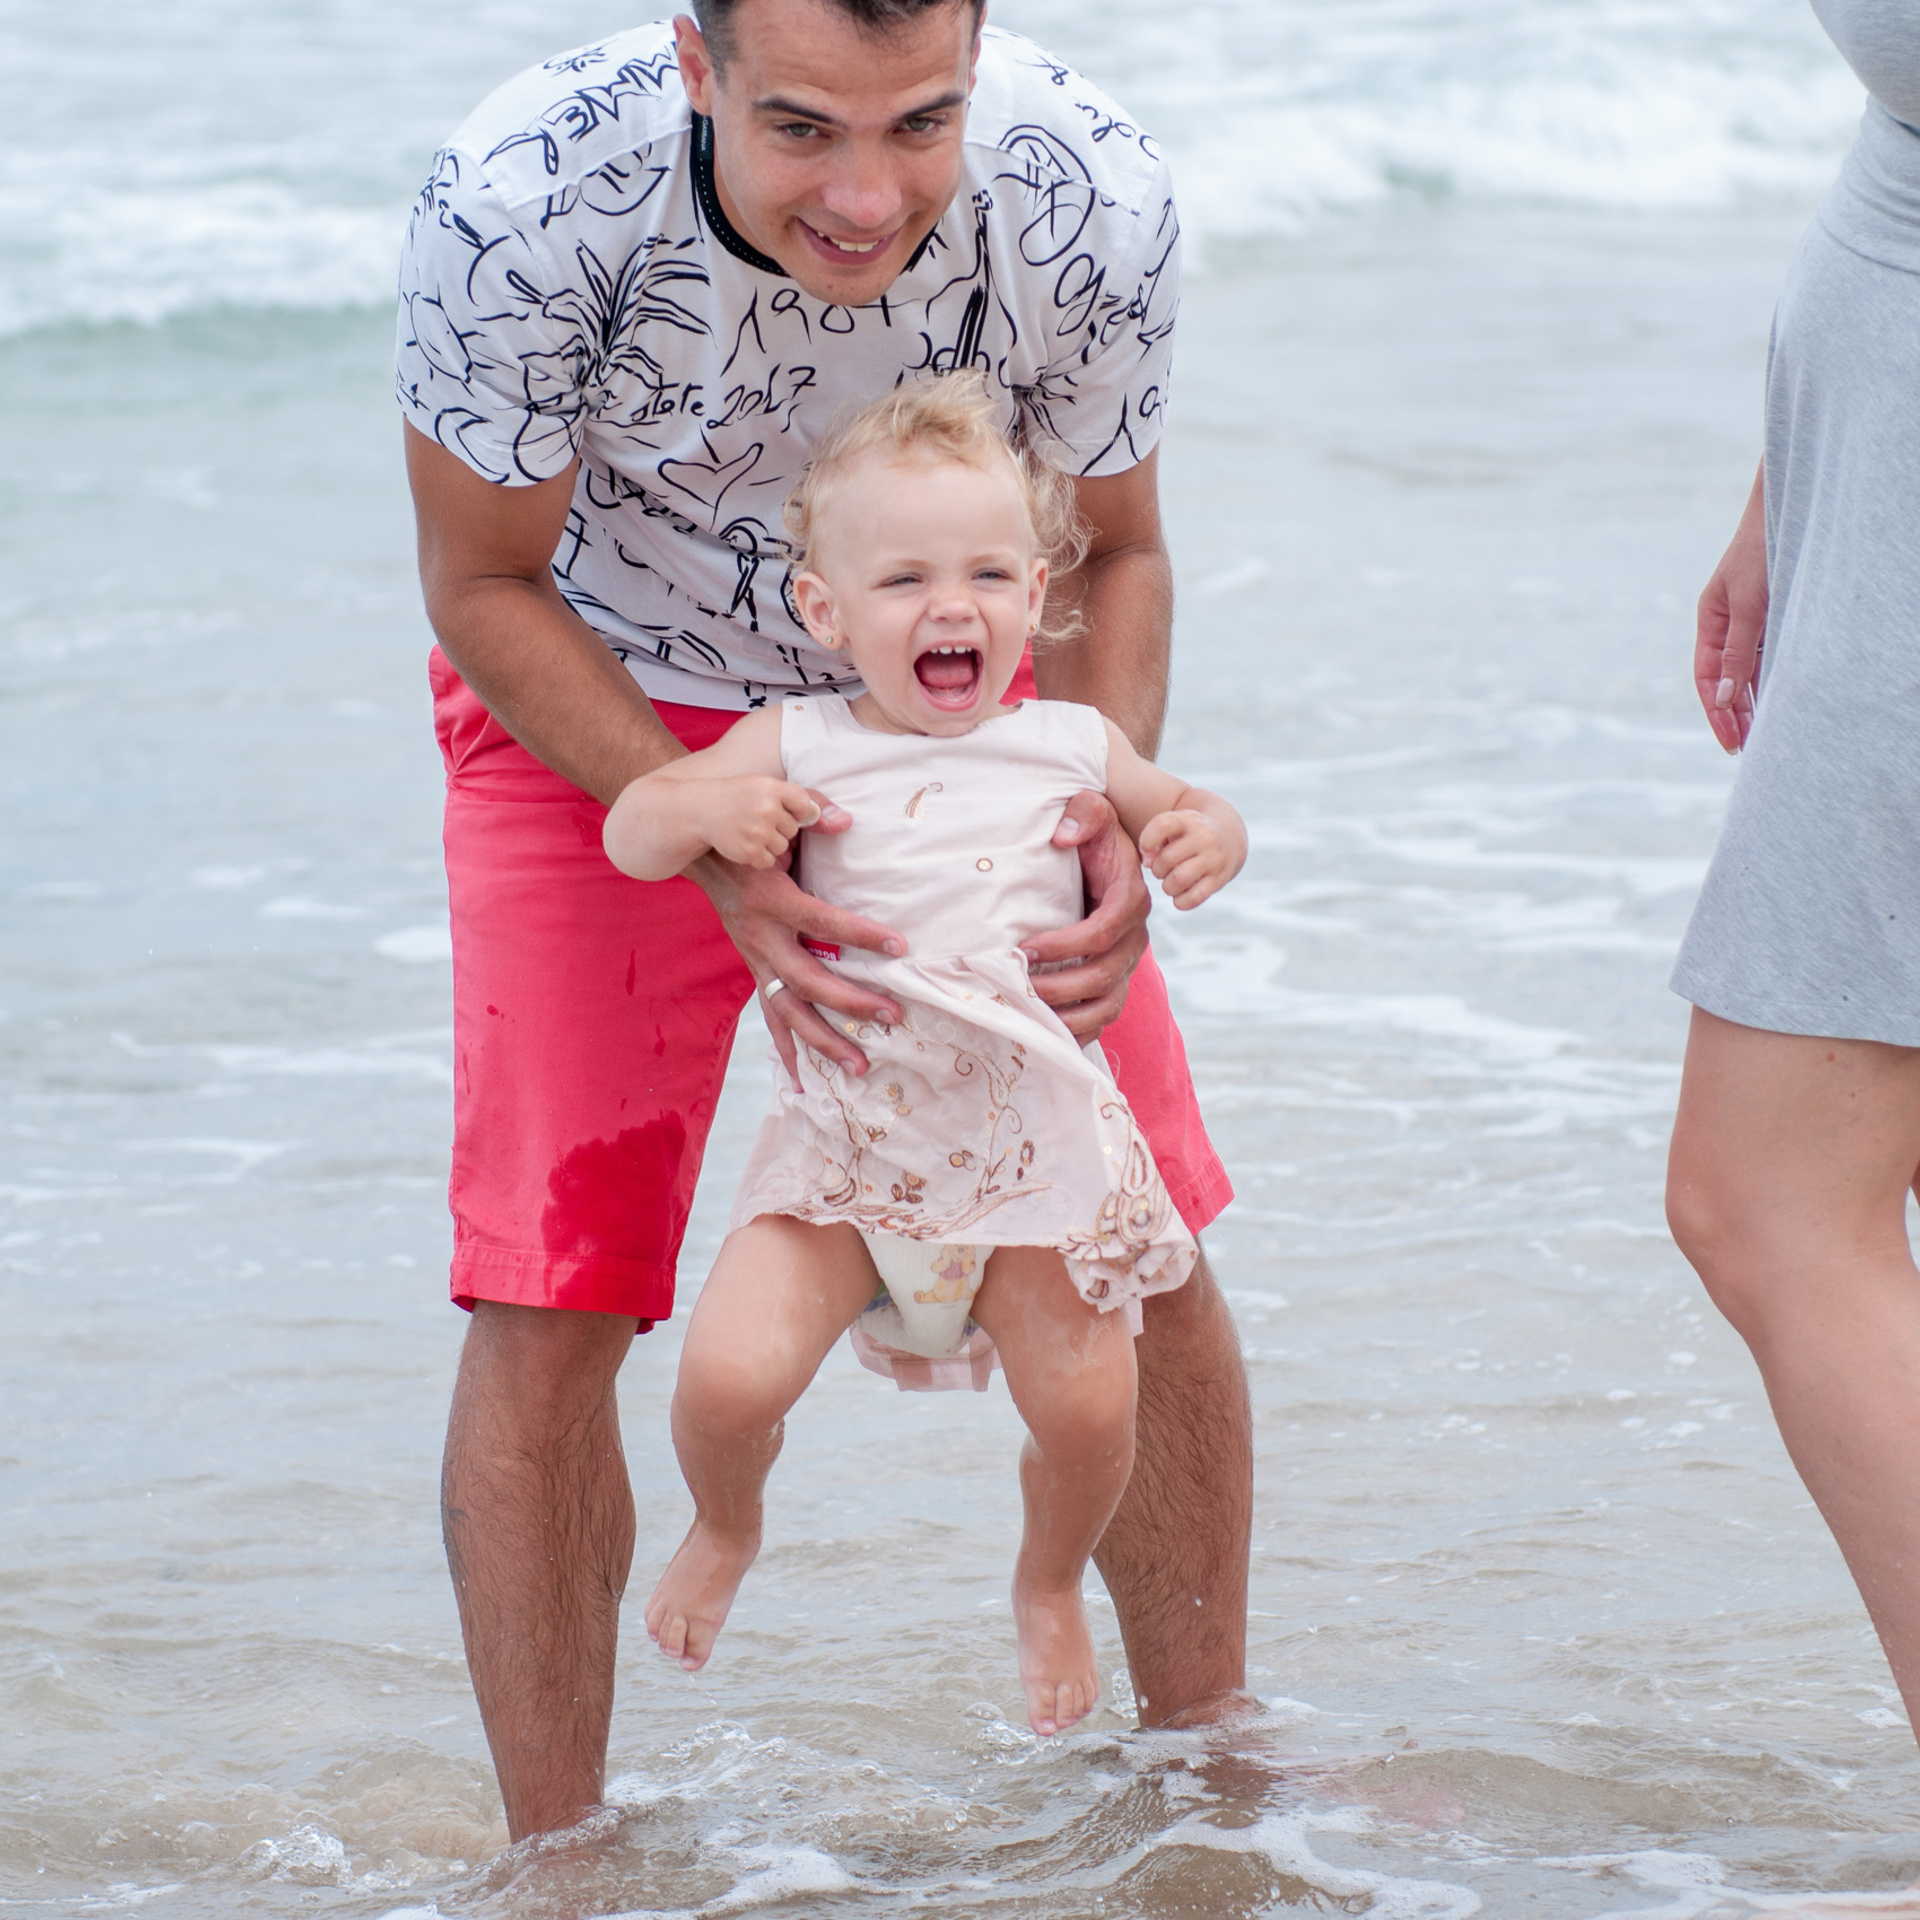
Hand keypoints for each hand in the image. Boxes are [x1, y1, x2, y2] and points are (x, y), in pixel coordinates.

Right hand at [690, 790, 904, 1081]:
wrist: (699, 853)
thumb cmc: (750, 835)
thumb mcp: (779, 820)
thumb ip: (813, 814)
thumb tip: (848, 819)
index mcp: (771, 897)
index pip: (823, 921)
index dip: (862, 935)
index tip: (901, 945)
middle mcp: (760, 935)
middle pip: (808, 980)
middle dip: (852, 1002)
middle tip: (893, 1016)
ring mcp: (754, 958)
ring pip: (789, 1010)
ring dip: (825, 1040)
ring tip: (861, 1066)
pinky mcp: (754, 969)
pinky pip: (770, 1016)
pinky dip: (786, 1050)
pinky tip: (803, 1084)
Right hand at [703, 776, 841, 868]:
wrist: (697, 810)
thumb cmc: (739, 797)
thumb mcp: (769, 789)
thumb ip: (810, 802)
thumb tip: (846, 822)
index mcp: (773, 786)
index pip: (804, 805)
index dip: (790, 810)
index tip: (774, 806)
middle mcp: (766, 807)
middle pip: (794, 829)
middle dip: (778, 827)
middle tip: (755, 818)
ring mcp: (757, 831)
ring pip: (783, 846)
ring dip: (769, 842)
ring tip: (747, 829)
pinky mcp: (750, 851)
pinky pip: (769, 860)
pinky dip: (759, 856)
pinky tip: (743, 843)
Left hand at [1020, 791, 1150, 1040]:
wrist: (1104, 858)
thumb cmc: (1090, 836)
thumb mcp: (1091, 812)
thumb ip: (1083, 813)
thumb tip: (1063, 836)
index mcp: (1129, 899)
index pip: (1102, 931)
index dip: (1065, 945)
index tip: (1024, 947)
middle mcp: (1134, 937)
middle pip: (1104, 975)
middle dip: (1059, 987)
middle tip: (1016, 987)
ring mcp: (1126, 964)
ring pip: (1107, 1005)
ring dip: (1069, 1017)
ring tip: (1028, 1016)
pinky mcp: (1115, 982)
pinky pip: (1103, 1017)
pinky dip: (1078, 1032)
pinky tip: (1044, 1034)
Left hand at [1139, 809, 1233, 909]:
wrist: (1228, 837)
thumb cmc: (1187, 835)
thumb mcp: (1173, 827)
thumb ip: (1152, 840)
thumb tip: (1148, 864)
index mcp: (1188, 820)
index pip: (1162, 825)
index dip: (1147, 840)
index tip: (1147, 849)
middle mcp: (1204, 837)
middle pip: (1167, 859)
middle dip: (1157, 870)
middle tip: (1162, 870)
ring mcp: (1214, 858)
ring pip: (1179, 879)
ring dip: (1167, 887)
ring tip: (1170, 883)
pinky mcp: (1220, 879)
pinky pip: (1194, 897)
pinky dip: (1181, 901)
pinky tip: (1180, 896)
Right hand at [1695, 463, 1766, 753]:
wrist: (1789, 506)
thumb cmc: (1763, 550)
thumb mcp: (1750, 604)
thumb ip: (1739, 651)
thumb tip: (1727, 698)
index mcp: (1710, 622)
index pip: (1708, 680)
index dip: (1718, 715)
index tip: (1732, 744)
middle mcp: (1727, 625)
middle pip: (1726, 681)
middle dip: (1735, 717)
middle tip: (1748, 751)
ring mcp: (1750, 621)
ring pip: (1748, 672)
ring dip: (1754, 703)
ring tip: (1764, 735)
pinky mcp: (1772, 615)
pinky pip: (1767, 656)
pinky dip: (1770, 680)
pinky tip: (1779, 700)